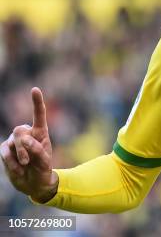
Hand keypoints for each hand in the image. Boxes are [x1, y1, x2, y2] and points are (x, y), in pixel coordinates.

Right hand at [0, 87, 57, 202]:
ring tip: (25, 165)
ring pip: (11, 142)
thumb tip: (25, 140)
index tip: (35, 90)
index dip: (36, 102)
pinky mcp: (6, 150)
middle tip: (28, 160)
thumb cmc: (43, 169)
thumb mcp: (44, 161)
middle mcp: (27, 134)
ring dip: (18, 156)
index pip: (39, 115)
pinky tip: (18, 169)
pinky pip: (4, 152)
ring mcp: (15, 142)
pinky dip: (10, 162)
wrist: (34, 183)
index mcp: (41, 133)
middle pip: (19, 131)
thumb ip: (37, 149)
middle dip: (23, 146)